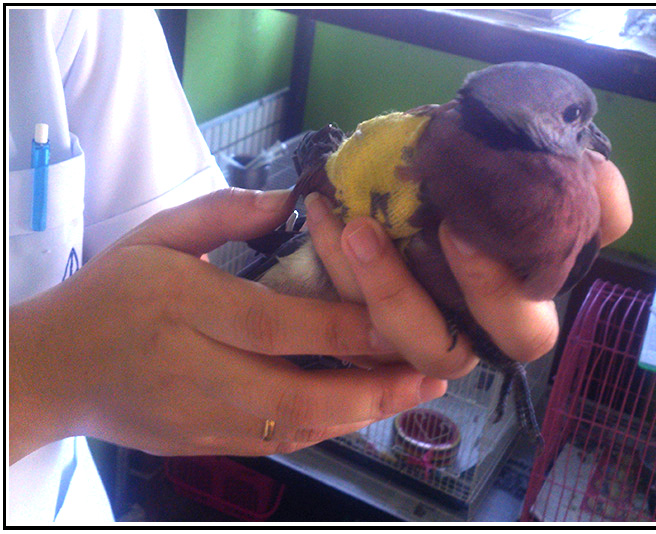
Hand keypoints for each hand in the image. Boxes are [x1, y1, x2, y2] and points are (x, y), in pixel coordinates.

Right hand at [9, 188, 446, 463]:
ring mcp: (199, 418)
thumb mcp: (155, 236)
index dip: (343, 329)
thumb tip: (290, 201)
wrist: (55, 370)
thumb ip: (221, 213)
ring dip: (360, 415)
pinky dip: (326, 429)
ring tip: (411, 394)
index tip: (398, 320)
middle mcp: (195, 369)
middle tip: (429, 376)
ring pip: (294, 429)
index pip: (275, 324)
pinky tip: (362, 411)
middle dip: (371, 390)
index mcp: (182, 307)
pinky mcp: (202, 444)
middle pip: (295, 393)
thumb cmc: (108, 294)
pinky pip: (276, 443)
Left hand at [305, 155, 631, 373]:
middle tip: (368, 233)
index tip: (457, 228)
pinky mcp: (367, 315)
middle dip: (400, 300)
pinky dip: (326, 259)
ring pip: (380, 341)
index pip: (521, 332)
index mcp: (514, 311)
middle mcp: (462, 331)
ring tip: (340, 221)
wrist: (443, 185)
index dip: (492, 291)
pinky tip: (320, 210)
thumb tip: (596, 176)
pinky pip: (340, 306)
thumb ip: (586, 190)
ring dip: (355, 284)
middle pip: (441, 355)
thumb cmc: (505, 193)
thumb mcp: (551, 185)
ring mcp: (410, 329)